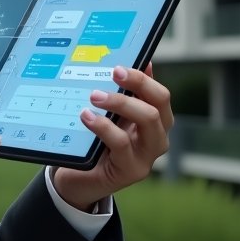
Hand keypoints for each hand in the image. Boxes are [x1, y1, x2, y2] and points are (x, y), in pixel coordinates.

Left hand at [53, 63, 172, 210]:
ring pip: (148, 120)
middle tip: (111, 74)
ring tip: (94, 96)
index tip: (118, 67)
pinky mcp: (132, 170)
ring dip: (121, 102)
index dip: (143, 78)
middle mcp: (157, 138)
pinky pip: (122, 143)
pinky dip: (103, 126)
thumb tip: (141, 61)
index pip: (160, 95)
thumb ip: (124, 94)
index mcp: (155, 121)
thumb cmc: (96, 143)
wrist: (80, 179)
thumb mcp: (109, 116)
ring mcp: (147, 155)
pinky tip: (86, 117)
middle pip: (159, 105)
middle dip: (136, 85)